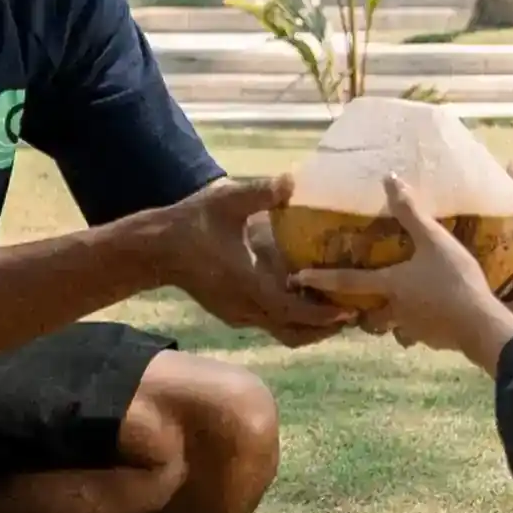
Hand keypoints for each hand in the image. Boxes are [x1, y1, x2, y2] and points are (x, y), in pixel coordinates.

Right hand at [163, 173, 349, 347]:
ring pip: (283, 332)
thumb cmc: (192, 223)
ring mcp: (239, 315)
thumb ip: (260, 192)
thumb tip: (292, 180)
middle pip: (293, 332)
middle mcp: (245, 307)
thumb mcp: (227, 201)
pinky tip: (308, 301)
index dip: (322, 315)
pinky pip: (271, 324)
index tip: (349, 310)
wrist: (157, 249)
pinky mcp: (234, 314)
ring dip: (311, 327)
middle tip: (355, 314)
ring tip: (339, 310)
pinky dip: (294, 320)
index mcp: (247, 283)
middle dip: (325, 328)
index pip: (292, 311)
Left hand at [297, 176, 512, 363]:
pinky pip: (415, 332)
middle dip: (354, 310)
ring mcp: (411, 327)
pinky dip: (417, 326)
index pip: (346, 281)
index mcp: (389, 284)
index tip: (297, 279)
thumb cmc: (453, 280)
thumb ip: (411, 212)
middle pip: (365, 313)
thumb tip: (389, 179)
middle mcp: (393, 309)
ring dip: (385, 321)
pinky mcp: (431, 338)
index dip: (320, 278)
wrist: (480, 325)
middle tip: (347, 304)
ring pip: (389, 327)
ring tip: (393, 309)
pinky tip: (430, 316)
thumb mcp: (433, 240)